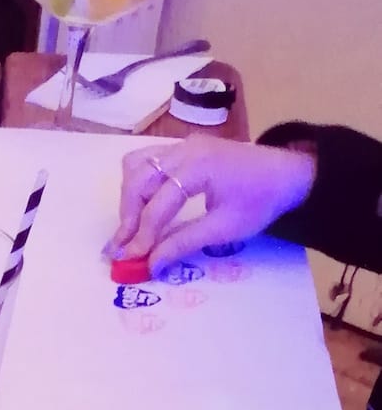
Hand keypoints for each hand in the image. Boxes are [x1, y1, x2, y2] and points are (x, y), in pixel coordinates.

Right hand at [107, 138, 317, 272]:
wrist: (287, 173)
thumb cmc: (260, 201)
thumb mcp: (224, 228)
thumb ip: (183, 243)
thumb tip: (150, 264)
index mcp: (199, 167)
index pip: (158, 204)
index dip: (143, 235)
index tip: (132, 259)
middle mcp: (185, 150)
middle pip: (138, 180)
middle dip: (128, 216)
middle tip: (124, 246)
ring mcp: (182, 145)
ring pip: (136, 165)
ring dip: (129, 197)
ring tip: (132, 226)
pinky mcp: (181, 148)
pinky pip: (146, 159)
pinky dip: (137, 182)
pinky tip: (142, 205)